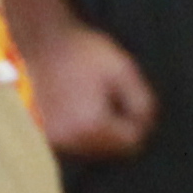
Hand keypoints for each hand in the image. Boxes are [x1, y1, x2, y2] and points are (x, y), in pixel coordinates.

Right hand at [23, 20, 154, 160]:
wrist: (44, 42)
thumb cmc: (86, 53)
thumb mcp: (124, 70)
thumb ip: (143, 102)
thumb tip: (148, 126)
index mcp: (92, 126)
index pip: (132, 142)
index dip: (138, 120)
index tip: (131, 96)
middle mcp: (72, 140)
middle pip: (114, 150)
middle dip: (121, 128)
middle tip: (113, 95)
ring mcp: (58, 141)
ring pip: (97, 150)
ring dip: (105, 131)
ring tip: (96, 98)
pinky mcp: (50, 136)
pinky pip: (80, 144)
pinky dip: (87, 131)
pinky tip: (84, 106)